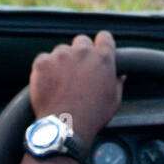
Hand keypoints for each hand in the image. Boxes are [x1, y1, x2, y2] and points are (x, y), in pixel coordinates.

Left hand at [29, 31, 122, 147]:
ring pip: (61, 50)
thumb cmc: (92, 116)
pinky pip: (44, 58)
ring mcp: (60, 56)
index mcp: (102, 58)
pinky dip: (46, 68)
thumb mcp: (114, 99)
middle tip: (78, 70)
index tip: (98, 49)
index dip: (101, 43)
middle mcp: (82, 52)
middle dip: (80, 53)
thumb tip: (120, 74)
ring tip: (62, 81)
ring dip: (62, 61)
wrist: (65, 126)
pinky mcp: (42, 62)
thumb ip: (117, 81)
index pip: (105, 37)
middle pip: (81, 41)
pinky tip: (49, 83)